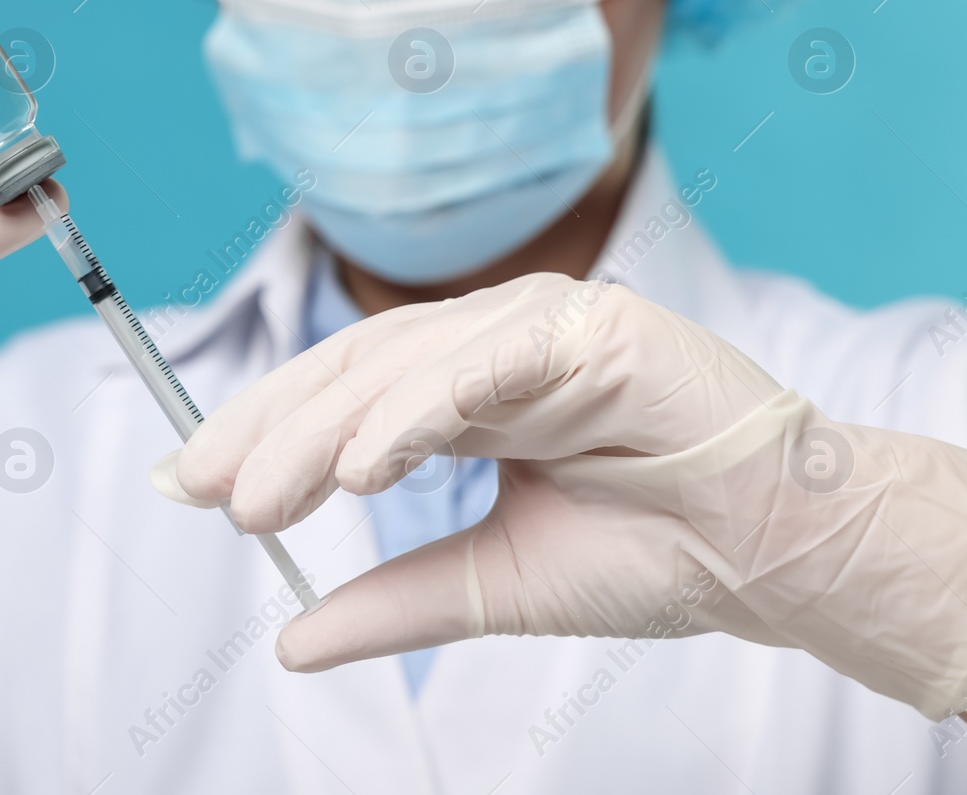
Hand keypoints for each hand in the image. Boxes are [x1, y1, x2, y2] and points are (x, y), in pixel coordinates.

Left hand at [157, 273, 966, 719]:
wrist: (778, 554)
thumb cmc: (653, 553)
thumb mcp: (490, 583)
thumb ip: (392, 600)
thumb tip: (290, 638)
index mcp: (465, 393)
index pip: (341, 398)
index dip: (261, 434)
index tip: (189, 484)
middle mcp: (490, 348)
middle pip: (353, 371)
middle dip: (271, 432)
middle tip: (206, 491)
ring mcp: (539, 328)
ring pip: (404, 363)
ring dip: (327, 430)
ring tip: (266, 494)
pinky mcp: (594, 329)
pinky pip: (489, 362)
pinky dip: (420, 406)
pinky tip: (364, 462)